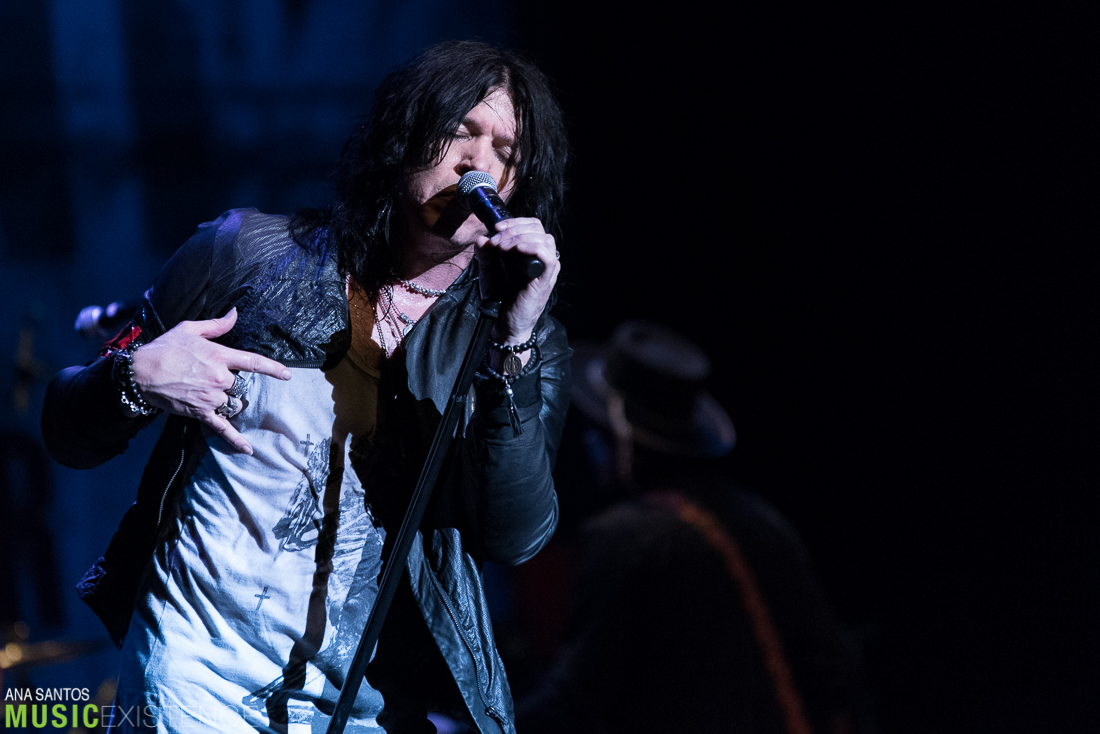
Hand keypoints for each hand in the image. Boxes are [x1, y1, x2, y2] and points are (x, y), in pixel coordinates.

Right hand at [131, 308, 290, 453]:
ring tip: (215, 396)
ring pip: (234, 404)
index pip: (254, 362)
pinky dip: (236, 439)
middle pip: (242, 386)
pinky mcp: (200, 412)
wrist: (140, 372)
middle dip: (236, 386)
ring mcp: (211, 397)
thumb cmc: (164, 348)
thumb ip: (217, 325)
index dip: (273, 369)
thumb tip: (235, 313)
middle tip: (218, 381)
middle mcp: (219, 378)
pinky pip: (222, 428)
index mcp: (220, 356)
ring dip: (231, 402)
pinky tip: (248, 449)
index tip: (287, 375)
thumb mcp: (190, 329)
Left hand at [474, 217, 560, 344]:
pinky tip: (516, 250)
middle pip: (538, 229)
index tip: (496, 228)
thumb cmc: (499, 298)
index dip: (515, 222)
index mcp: (531, 253)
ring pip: (544, 238)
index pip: (532, 226)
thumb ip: (485, 254)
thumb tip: (482, 238)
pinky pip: (547, 256)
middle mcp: (542, 258)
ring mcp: (546, 269)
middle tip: (496, 241)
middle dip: (514, 229)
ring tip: (503, 247)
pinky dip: (532, 247)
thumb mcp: (488, 271)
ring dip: (520, 238)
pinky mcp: (545, 279)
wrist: (502, 323)